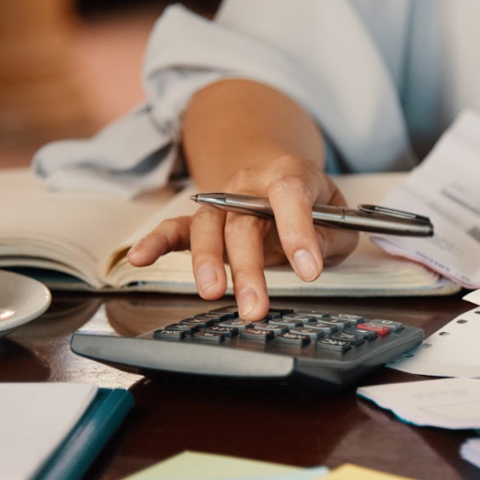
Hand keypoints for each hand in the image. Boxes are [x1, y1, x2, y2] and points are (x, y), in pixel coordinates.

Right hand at [126, 154, 359, 319]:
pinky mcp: (203, 220)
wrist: (283, 181)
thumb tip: (310, 257)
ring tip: (213, 294)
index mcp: (290, 174)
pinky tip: (140, 257)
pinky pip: (175, 229)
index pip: (291, 195)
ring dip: (208, 263)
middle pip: (243, 221)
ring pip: (209, 228)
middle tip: (256, 305)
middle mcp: (249, 185)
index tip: (309, 270)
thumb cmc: (315, 205)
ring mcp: (222, 201)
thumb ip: (330, 236)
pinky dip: (155, 242)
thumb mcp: (339, 219)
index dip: (298, 231)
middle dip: (249, 266)